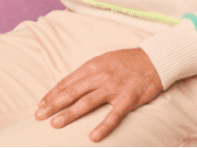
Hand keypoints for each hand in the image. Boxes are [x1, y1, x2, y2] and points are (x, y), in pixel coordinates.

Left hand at [35, 47, 163, 142]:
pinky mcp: (128, 98)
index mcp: (93, 66)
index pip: (67, 82)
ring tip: (55, 124)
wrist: (156, 59)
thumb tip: (68, 87)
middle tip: (39, 117)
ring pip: (87, 102)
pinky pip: (114, 115)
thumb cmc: (128, 61)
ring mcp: (114, 87)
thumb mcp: (104, 61)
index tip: (40, 106)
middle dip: (54, 104)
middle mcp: (101, 76)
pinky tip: (93, 137)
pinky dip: (103, 126)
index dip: (52, 95)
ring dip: (70, 114)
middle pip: (72, 92)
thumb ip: (87, 73)